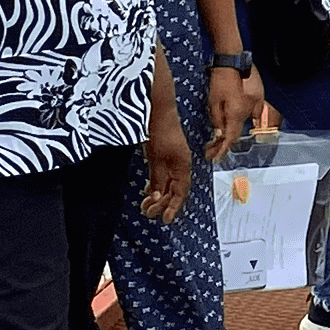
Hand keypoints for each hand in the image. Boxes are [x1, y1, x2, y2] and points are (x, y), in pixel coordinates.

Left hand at [140, 106, 191, 220]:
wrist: (156, 110)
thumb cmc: (160, 129)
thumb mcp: (157, 157)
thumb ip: (158, 177)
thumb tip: (157, 196)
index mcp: (183, 164)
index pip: (181, 191)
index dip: (174, 206)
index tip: (166, 219)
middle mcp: (179, 164)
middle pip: (174, 190)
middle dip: (162, 204)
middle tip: (149, 212)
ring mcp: (171, 160)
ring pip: (167, 185)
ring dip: (157, 197)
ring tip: (146, 205)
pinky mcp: (162, 157)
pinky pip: (162, 177)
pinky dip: (156, 186)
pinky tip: (148, 192)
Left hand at [208, 61, 261, 153]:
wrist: (233, 60)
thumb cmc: (221, 79)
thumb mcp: (213, 102)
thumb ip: (218, 120)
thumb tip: (220, 134)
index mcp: (237, 113)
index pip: (230, 138)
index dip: (222, 150)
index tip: (215, 157)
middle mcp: (250, 111)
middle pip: (238, 132)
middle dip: (225, 142)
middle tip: (213, 148)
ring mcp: (257, 103)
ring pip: (245, 123)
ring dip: (233, 130)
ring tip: (220, 135)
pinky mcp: (259, 96)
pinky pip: (252, 113)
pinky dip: (244, 119)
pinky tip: (236, 120)